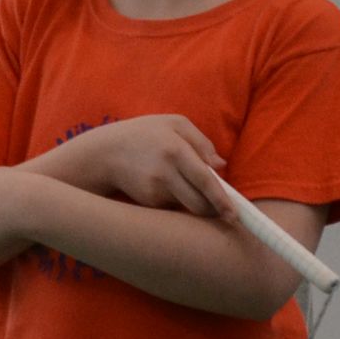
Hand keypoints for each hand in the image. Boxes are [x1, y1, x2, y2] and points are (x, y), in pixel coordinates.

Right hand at [52, 115, 227, 215]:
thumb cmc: (144, 134)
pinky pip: (173, 206)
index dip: (222, 200)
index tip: (233, 214)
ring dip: (198, 205)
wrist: (105, 153)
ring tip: (195, 191)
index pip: (205, 179)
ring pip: (187, 207)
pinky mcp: (148, 202)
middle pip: (198, 202)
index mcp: (175, 149)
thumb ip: (201, 141)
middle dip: (214, 210)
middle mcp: (165, 172)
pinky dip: (179, 201)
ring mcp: (154, 190)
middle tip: (225, 212)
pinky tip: (170, 187)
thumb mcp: (173, 124)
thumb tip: (221, 164)